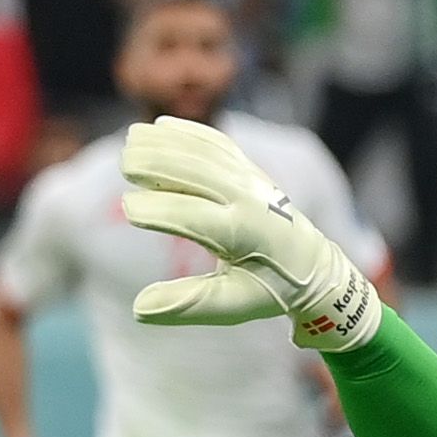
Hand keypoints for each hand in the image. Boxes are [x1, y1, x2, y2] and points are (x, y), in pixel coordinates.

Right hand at [116, 118, 382, 348]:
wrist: (312, 265)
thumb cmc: (267, 290)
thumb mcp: (231, 306)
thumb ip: (186, 305)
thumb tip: (138, 309)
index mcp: (242, 235)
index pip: (194, 217)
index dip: (159, 211)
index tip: (128, 208)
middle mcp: (248, 200)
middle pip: (198, 172)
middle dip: (159, 163)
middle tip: (124, 162)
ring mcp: (250, 179)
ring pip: (205, 152)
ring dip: (168, 142)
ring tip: (130, 139)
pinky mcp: (249, 169)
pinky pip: (217, 143)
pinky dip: (189, 132)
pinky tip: (161, 126)